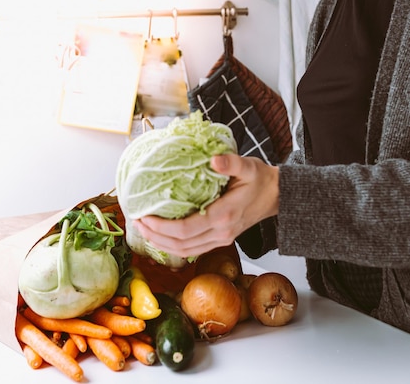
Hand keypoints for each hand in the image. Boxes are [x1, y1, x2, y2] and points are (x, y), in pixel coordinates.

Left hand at [133, 153, 278, 258]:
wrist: (277, 196)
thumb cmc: (261, 180)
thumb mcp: (248, 166)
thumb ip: (231, 163)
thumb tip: (214, 159)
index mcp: (224, 216)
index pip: (186, 230)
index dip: (161, 227)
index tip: (144, 216)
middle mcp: (221, 232)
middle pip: (181, 245)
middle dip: (155, 236)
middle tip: (136, 222)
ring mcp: (222, 239)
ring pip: (186, 252)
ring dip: (162, 244)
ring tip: (143, 230)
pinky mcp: (221, 239)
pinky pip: (193, 250)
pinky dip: (174, 247)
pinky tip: (162, 237)